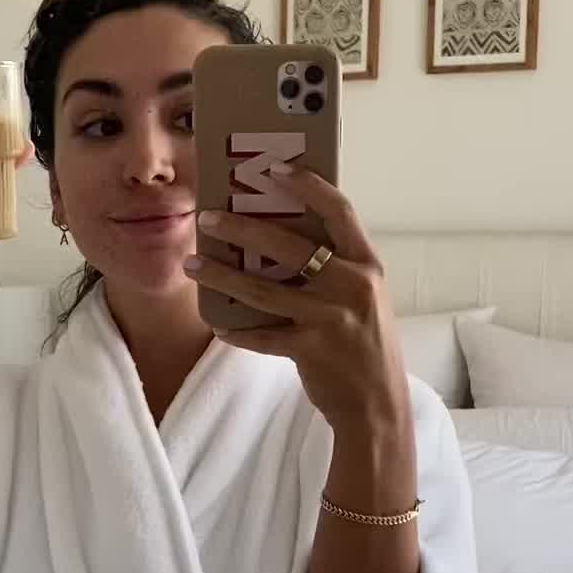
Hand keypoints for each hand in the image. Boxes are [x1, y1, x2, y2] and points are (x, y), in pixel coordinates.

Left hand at [185, 164, 411, 437]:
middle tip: (208, 218)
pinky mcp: (310, 349)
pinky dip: (235, 329)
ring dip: (222, 275)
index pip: (339, 210)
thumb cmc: (365, 343)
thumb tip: (280, 237)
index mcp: (366, 264)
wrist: (378, 403)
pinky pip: (260, 334)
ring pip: (263, 288)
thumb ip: (335, 267)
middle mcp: (351, 285)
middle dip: (241, 228)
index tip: (276, 169)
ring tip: (193, 264)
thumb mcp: (364, 296)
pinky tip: (216, 321)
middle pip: (288, 244)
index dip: (308, 185)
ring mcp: (330, 318)